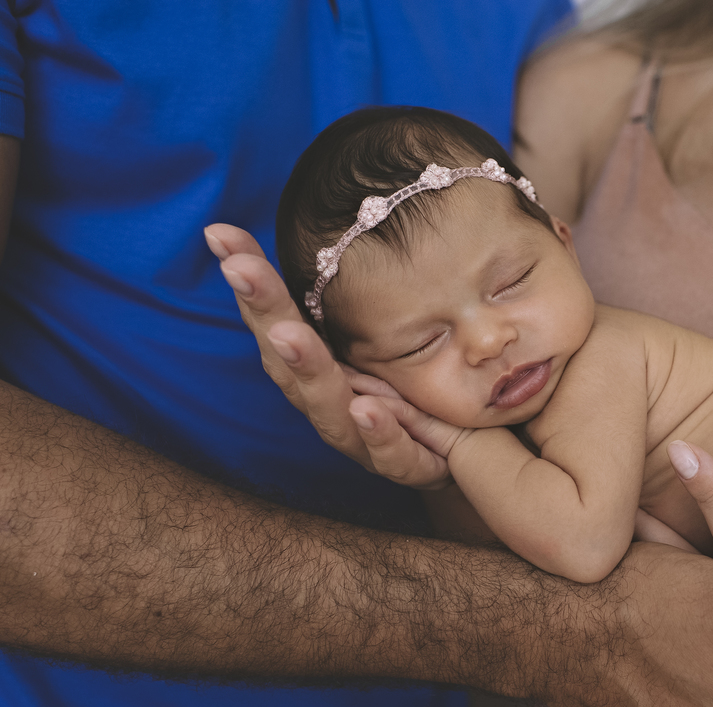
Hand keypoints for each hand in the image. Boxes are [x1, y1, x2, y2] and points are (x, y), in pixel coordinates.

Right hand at [205, 224, 453, 485]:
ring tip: (291, 335)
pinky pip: (389, 455)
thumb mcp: (394, 334)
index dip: (251, 280)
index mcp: (321, 369)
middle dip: (264, 313)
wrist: (477, 457)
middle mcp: (331, 404)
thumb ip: (364, 290)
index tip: (221, 234)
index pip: (277, 318)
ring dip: (306, 369)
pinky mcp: (408, 469)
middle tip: (241, 270)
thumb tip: (344, 216)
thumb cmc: (422, 391)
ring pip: (327, 408)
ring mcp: (363, 440)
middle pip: (287, 359)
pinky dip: (378, 433)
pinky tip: (368, 407)